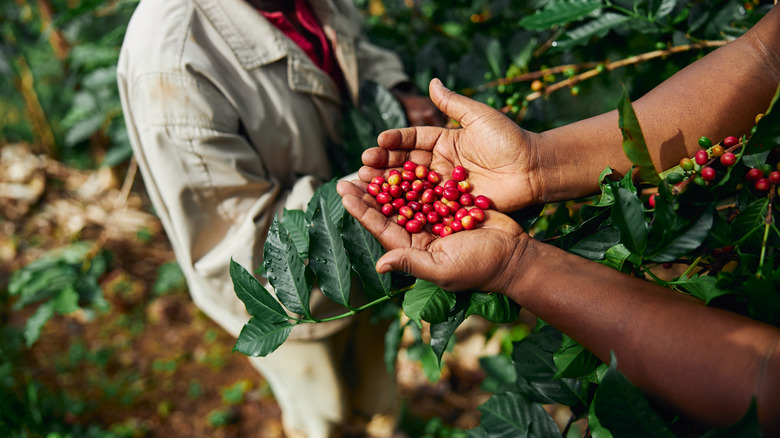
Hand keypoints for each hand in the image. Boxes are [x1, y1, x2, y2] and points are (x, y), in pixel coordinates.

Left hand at [337, 179, 530, 292]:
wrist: (515, 255)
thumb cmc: (480, 267)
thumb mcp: (443, 268)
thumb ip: (411, 263)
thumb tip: (380, 265)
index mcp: (414, 249)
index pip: (381, 227)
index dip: (362, 210)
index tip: (344, 191)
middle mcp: (421, 234)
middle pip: (389, 209)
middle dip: (370, 192)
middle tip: (351, 173)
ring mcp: (436, 219)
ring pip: (407, 196)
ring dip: (390, 181)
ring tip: (372, 163)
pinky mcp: (451, 205)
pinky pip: (429, 188)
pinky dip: (416, 175)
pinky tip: (403, 160)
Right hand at [363, 78, 543, 211]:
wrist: (534, 168)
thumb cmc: (509, 139)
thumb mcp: (479, 116)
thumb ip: (453, 103)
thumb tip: (432, 81)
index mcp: (445, 141)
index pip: (413, 140)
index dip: (395, 141)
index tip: (378, 141)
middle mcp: (441, 164)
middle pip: (407, 164)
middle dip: (384, 165)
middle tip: (363, 166)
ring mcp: (445, 186)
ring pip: (412, 186)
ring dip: (389, 186)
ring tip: (367, 183)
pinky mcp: (452, 205)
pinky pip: (428, 205)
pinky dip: (408, 206)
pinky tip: (389, 207)